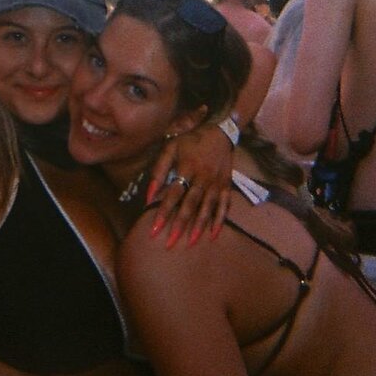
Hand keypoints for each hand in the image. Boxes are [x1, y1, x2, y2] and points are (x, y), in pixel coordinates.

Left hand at [147, 124, 233, 246]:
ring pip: (206, 208)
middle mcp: (203, 177)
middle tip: (169, 243)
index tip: (154, 229)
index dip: (163, 212)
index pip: (173, 194)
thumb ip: (158, 170)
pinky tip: (213, 234)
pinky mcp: (226, 186)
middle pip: (190, 204)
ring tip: (189, 243)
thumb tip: (149, 194)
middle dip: (179, 225)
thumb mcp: (170, 148)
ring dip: (198, 226)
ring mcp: (216, 183)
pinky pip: (224, 206)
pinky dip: (219, 220)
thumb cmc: (191, 141)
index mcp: (187, 167)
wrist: (219, 132)